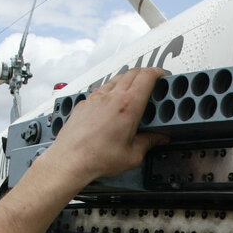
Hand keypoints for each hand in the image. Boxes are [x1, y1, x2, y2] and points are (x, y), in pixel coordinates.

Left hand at [42, 68, 169, 186]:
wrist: (70, 160)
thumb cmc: (97, 157)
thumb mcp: (133, 155)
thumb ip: (149, 143)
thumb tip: (158, 138)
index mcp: (128, 106)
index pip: (147, 76)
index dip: (158, 72)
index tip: (162, 76)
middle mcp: (112, 97)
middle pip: (132, 73)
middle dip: (144, 74)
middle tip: (151, 82)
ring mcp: (96, 98)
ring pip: (116, 79)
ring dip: (127, 80)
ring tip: (132, 92)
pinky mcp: (85, 103)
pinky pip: (101, 90)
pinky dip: (110, 91)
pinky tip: (111, 103)